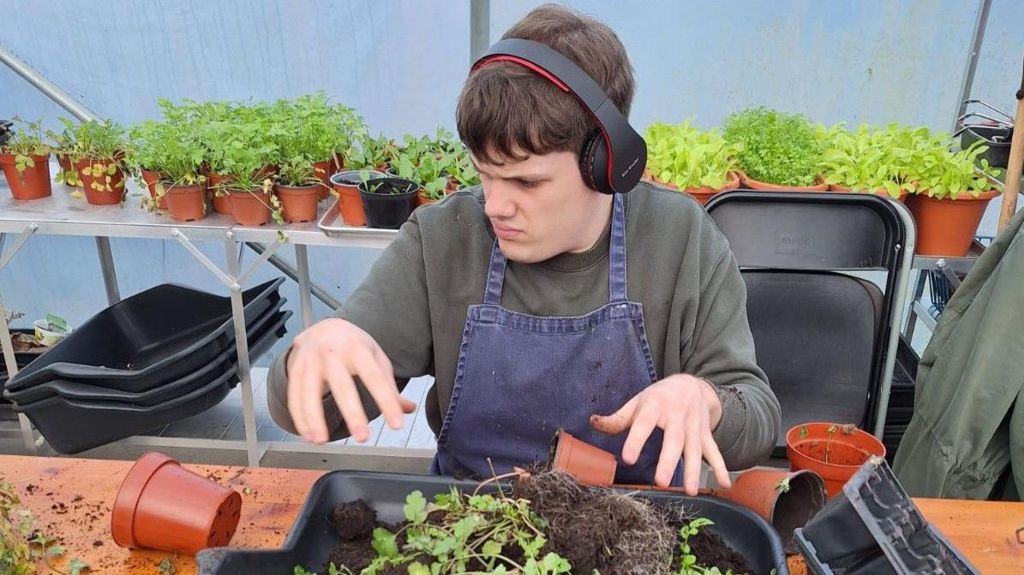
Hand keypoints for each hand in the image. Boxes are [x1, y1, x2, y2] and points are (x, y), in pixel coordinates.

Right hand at [286, 318, 415, 443]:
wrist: (323, 327)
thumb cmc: (353, 346)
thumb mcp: (375, 357)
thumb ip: (389, 385)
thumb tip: (409, 409)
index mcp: (357, 348)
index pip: (375, 378)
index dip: (387, 402)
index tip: (397, 425)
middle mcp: (332, 353)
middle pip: (342, 385)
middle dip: (353, 413)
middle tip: (363, 438)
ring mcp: (310, 361)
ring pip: (310, 392)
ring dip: (314, 419)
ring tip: (322, 441)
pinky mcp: (295, 370)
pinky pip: (294, 396)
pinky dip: (300, 418)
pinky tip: (308, 435)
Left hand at [589, 374, 728, 493]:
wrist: (692, 385)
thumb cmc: (659, 397)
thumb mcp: (638, 401)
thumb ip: (618, 418)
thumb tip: (593, 422)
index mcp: (655, 406)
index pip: (644, 424)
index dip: (635, 440)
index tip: (627, 458)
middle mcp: (677, 416)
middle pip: (674, 440)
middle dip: (669, 460)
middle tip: (662, 481)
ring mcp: (694, 426)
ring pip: (695, 449)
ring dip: (694, 470)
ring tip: (690, 491)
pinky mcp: (706, 434)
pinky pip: (714, 451)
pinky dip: (721, 467)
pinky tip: (725, 484)